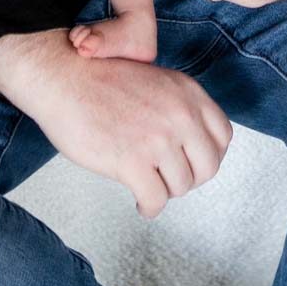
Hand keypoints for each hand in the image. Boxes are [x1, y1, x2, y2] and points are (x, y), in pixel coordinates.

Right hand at [0, 28, 231, 218]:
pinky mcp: (131, 161)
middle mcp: (180, 115)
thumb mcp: (156, 81)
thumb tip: (189, 143)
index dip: (210, 155)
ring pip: (181, 186)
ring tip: (149, 187)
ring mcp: (157, 139)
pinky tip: (140, 203)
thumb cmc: (100, 80)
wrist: (64, 78)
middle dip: (190, 178)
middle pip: (208, 166)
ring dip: (165, 191)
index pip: (222, 136)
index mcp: (188, 93)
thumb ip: (178, 107)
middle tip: (170, 179)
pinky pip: (155, 200)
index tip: (193, 162)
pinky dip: (149, 207)